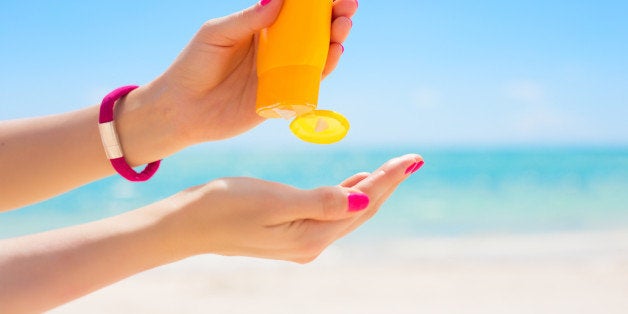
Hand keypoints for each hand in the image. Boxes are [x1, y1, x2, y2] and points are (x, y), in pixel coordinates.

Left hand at [130, 0, 357, 145]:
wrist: (182, 109)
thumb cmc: (194, 65)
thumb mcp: (217, 34)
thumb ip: (247, 20)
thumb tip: (279, 0)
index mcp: (260, 29)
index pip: (293, 11)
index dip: (314, 2)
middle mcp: (274, 49)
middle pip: (311, 30)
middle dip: (333, 16)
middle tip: (348, 6)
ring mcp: (280, 73)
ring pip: (316, 54)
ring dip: (334, 39)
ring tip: (344, 25)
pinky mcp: (283, 97)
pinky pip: (310, 82)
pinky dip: (326, 68)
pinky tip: (335, 53)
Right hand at [170, 154, 422, 262]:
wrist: (188, 225)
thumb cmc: (225, 206)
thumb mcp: (274, 201)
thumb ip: (321, 202)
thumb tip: (363, 202)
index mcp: (312, 234)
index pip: (362, 202)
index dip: (389, 179)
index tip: (412, 158)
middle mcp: (313, 242)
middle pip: (361, 209)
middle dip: (387, 183)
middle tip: (410, 160)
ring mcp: (302, 240)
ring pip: (348, 211)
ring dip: (370, 188)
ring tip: (393, 169)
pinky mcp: (291, 233)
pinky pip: (331, 212)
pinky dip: (347, 194)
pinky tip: (354, 182)